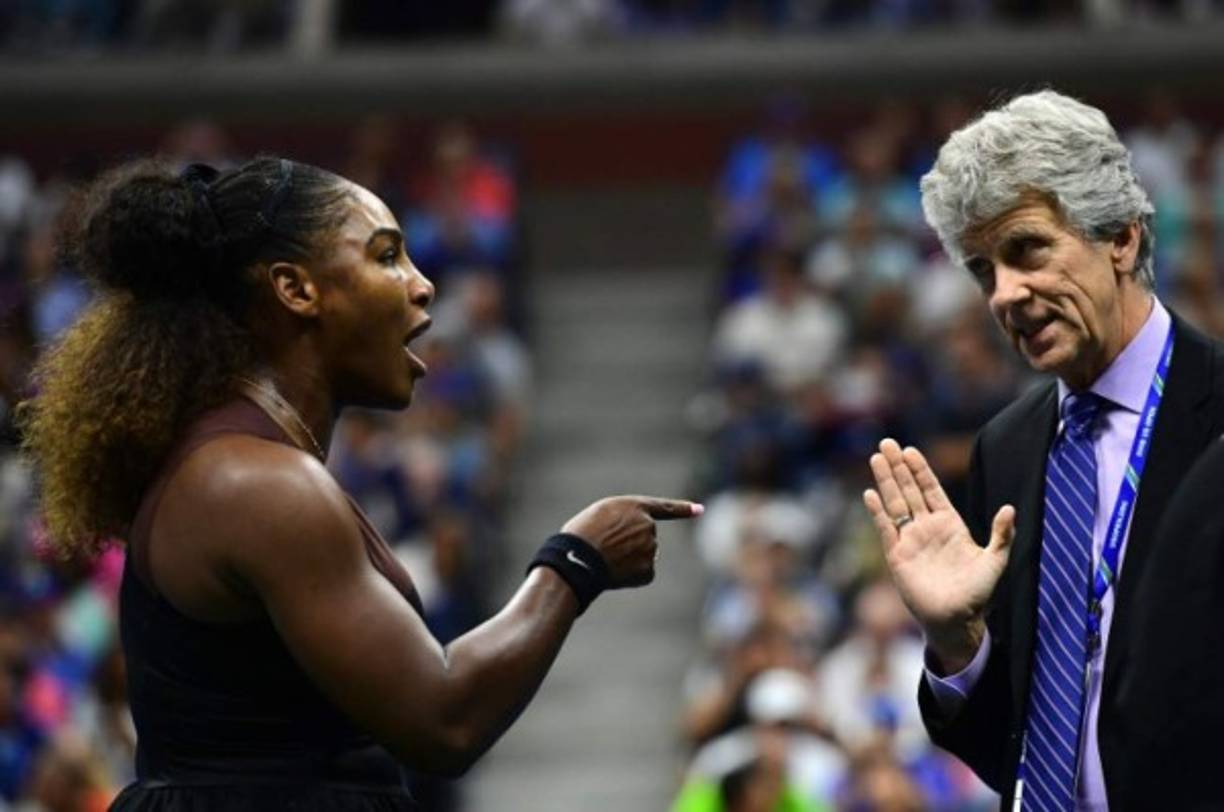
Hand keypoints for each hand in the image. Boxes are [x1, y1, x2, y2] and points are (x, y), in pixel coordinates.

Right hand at [562, 495, 702, 587]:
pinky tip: (614, 572)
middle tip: (605, 546)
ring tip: (605, 558)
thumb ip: (625, 519)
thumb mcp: (601, 514)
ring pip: (643, 556)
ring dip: (629, 558)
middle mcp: (648, 526)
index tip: (700, 510)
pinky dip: (630, 575)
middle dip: (630, 543)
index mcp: (636, 507)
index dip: (683, 509)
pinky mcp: (648, 570)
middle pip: (645, 538)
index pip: (664, 508)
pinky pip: (642, 573)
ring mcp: (650, 549)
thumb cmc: (583, 534)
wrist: (579, 558)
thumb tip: (637, 541)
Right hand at [863, 439, 1014, 672]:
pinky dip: (877, 512)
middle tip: (887, 442)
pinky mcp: (897, 556)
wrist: (956, 621)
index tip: (910, 450)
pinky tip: (870, 494)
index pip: (931, 490)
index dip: (920, 470)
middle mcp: (926, 528)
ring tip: (876, 458)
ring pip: (895, 503)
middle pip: (909, 490)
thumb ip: (1002, 535)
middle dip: (898, 467)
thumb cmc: (978, 594)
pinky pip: (885, 529)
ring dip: (885, 481)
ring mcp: (910, 540)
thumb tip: (1009, 508)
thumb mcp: (995, 562)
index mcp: (949, 524)